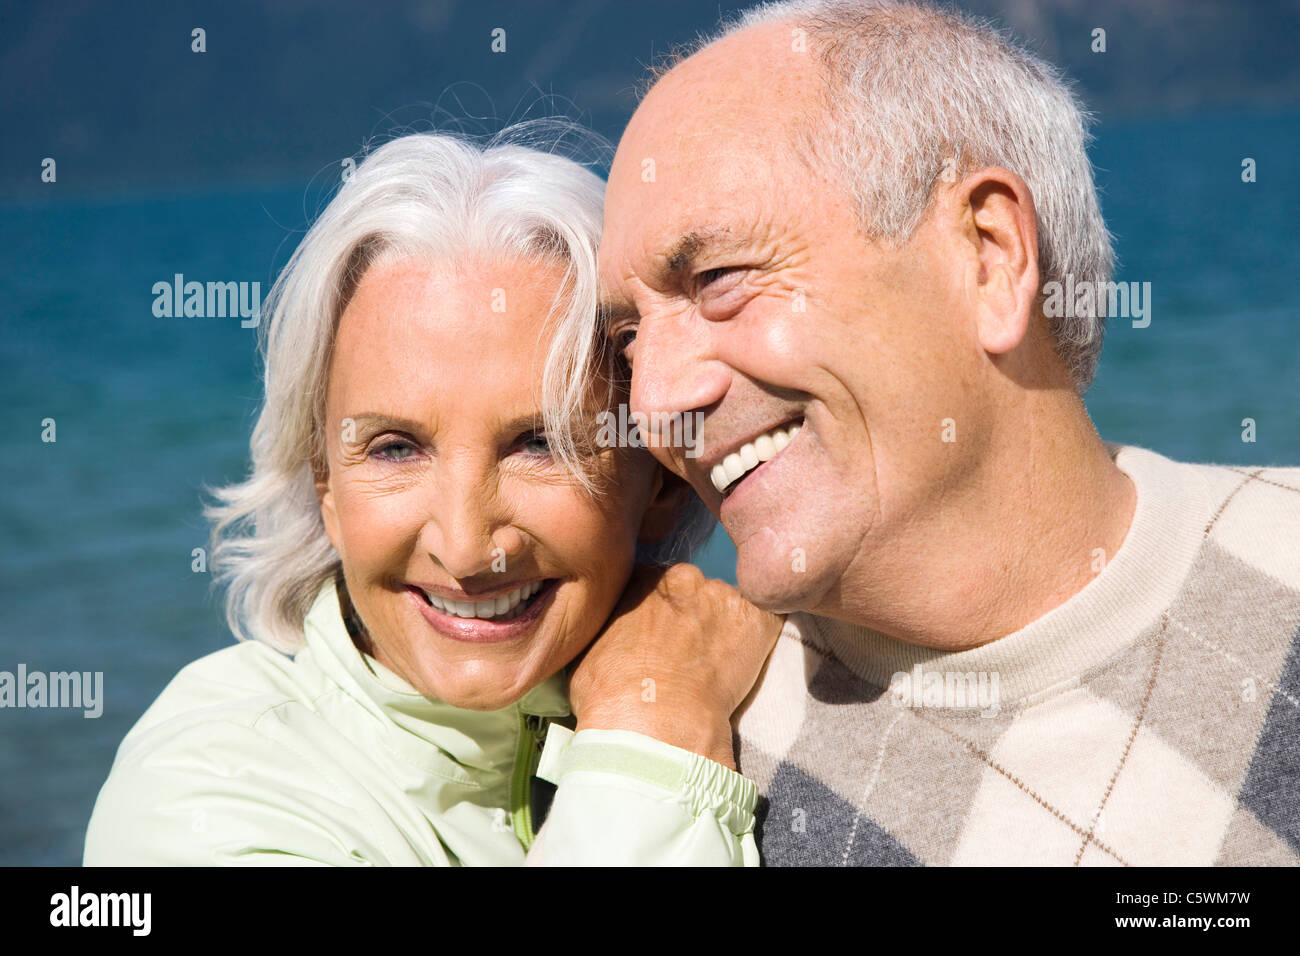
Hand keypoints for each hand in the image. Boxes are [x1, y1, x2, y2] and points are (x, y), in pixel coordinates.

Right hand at [567, 563, 783, 769]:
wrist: (654, 721)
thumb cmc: (609, 694)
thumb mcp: (587, 650)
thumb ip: (608, 629)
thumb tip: (613, 637)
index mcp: (639, 578)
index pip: (653, 585)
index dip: (658, 614)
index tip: (658, 638)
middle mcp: (681, 576)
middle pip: (692, 592)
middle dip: (691, 616)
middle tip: (687, 655)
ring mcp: (722, 595)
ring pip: (726, 608)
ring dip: (722, 629)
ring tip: (712, 668)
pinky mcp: (757, 619)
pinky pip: (764, 620)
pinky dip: (757, 638)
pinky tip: (743, 664)